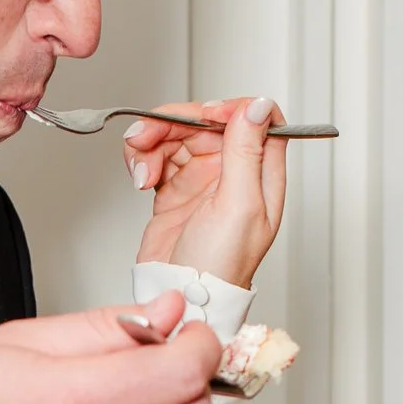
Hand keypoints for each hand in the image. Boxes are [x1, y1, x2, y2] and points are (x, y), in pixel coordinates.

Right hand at [129, 97, 287, 293]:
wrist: (182, 296)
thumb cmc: (219, 266)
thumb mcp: (240, 205)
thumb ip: (247, 152)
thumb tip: (258, 107)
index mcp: (261, 174)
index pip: (254, 119)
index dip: (228, 109)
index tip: (205, 116)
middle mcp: (233, 172)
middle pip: (205, 121)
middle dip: (173, 123)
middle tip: (148, 137)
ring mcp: (202, 179)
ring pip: (176, 135)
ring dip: (152, 142)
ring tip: (141, 171)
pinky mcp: (174, 189)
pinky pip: (157, 156)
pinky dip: (144, 160)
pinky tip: (142, 180)